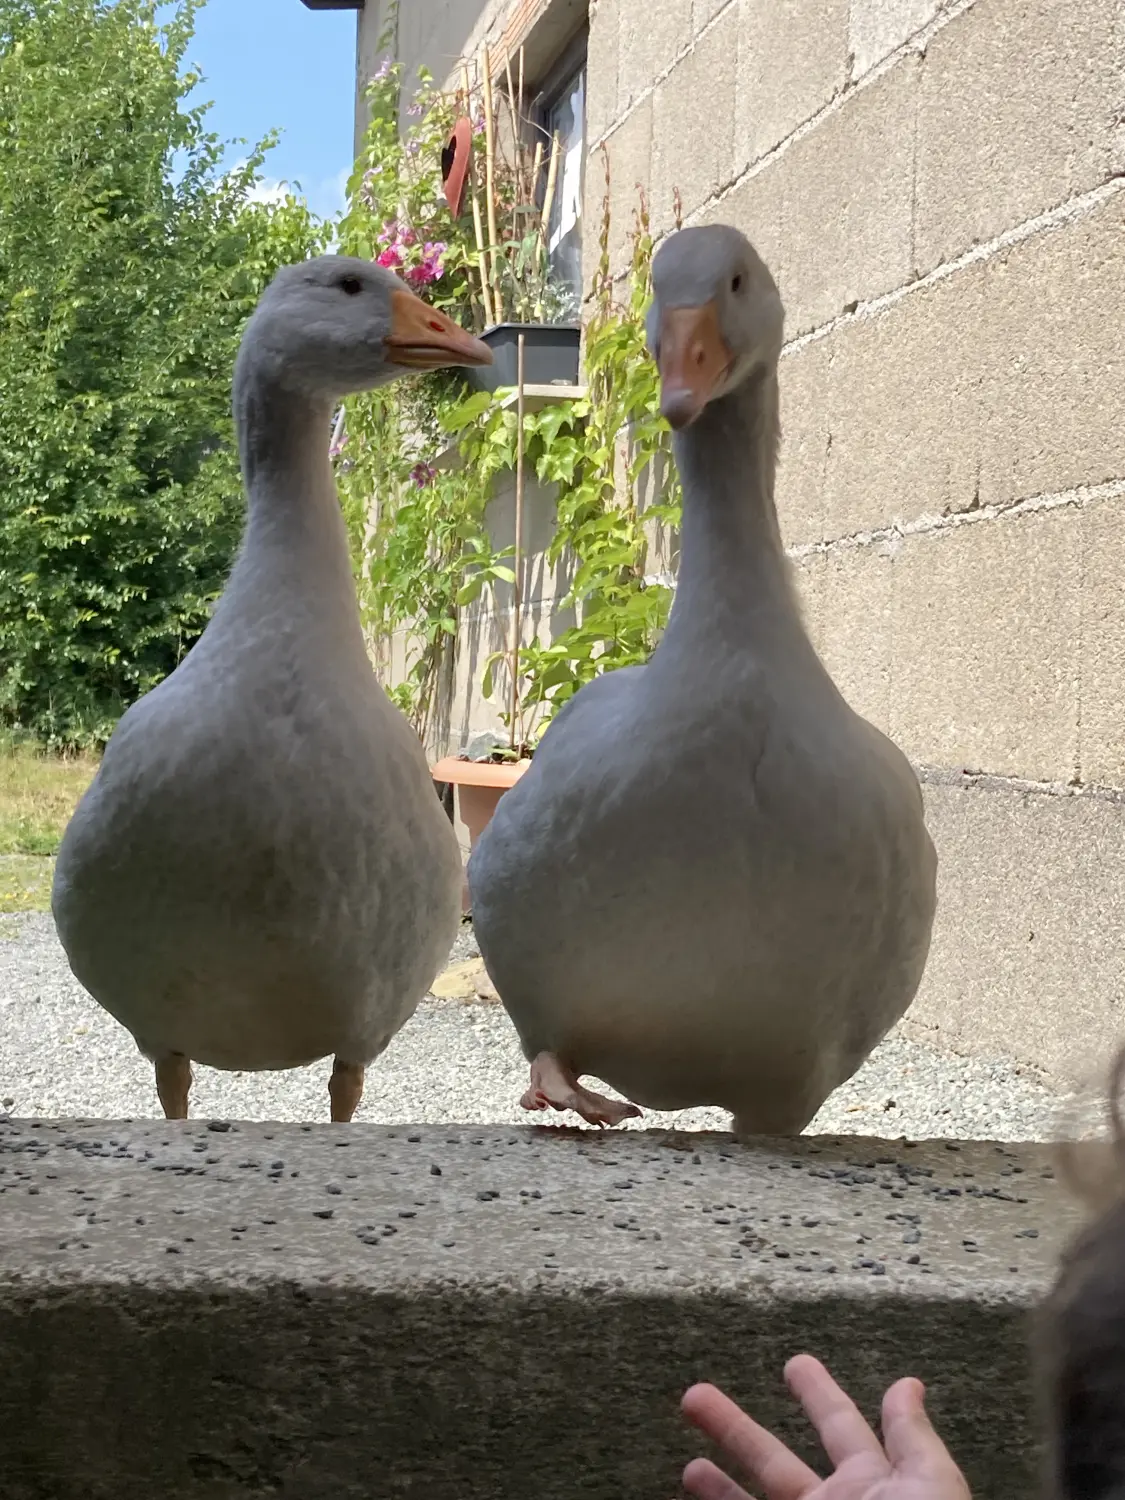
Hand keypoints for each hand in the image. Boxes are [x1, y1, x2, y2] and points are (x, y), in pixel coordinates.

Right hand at [681, 1354, 971, 1499]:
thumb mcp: (933, 1487)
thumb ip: (913, 1438)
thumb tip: (907, 1384)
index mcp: (871, 1484)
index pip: (839, 1425)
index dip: (819, 1394)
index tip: (796, 1363)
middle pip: (772, 1460)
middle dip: (736, 1428)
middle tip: (697, 1395)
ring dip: (717, 1488)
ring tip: (689, 1469)